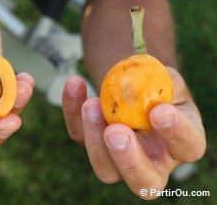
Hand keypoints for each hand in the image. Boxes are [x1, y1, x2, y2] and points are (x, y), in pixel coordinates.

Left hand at [62, 68, 205, 199]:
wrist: (133, 87)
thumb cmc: (157, 87)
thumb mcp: (166, 79)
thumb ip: (160, 82)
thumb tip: (139, 82)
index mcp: (181, 144)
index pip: (187, 147)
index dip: (175, 133)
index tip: (159, 110)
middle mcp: (153, 162)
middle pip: (143, 181)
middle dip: (128, 159)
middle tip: (115, 130)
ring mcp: (119, 160)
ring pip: (105, 169)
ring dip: (94, 138)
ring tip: (91, 104)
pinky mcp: (92, 146)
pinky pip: (78, 136)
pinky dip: (72, 111)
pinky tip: (74, 84)